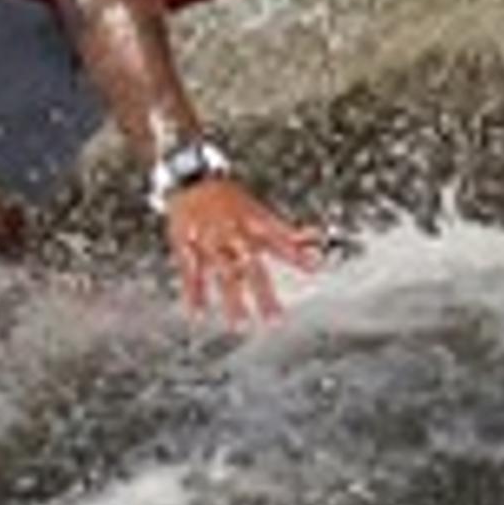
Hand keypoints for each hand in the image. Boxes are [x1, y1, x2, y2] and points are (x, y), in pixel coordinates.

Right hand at [163, 174, 318, 327]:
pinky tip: (198, 315)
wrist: (189, 177)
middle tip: (275, 321)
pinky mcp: (186, 246)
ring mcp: (209, 240)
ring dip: (231, 301)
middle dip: (263, 293)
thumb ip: (286, 231)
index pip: (278, 238)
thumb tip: (316, 239)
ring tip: (240, 327)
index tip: (315, 267)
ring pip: (222, 273)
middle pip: (250, 266)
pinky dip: (193, 295)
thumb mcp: (258, 209)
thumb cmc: (228, 198)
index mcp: (252, 220)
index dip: (295, 253)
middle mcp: (233, 232)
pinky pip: (190, 274)